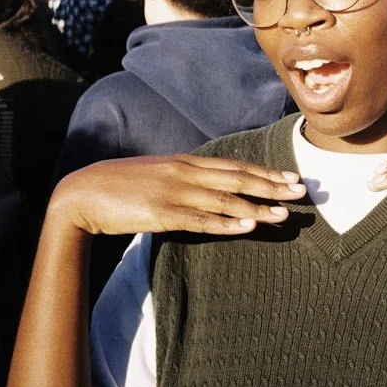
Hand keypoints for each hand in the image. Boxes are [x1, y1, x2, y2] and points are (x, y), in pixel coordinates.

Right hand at [50, 154, 306, 235]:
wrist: (83, 193)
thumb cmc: (122, 185)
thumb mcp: (159, 173)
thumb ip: (185, 177)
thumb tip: (210, 184)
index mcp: (186, 161)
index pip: (235, 166)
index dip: (265, 172)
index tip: (291, 177)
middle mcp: (185, 173)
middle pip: (237, 179)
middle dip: (272, 185)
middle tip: (302, 191)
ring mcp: (174, 192)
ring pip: (225, 200)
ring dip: (257, 207)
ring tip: (284, 214)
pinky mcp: (162, 213)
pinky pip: (200, 220)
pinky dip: (226, 223)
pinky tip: (247, 226)